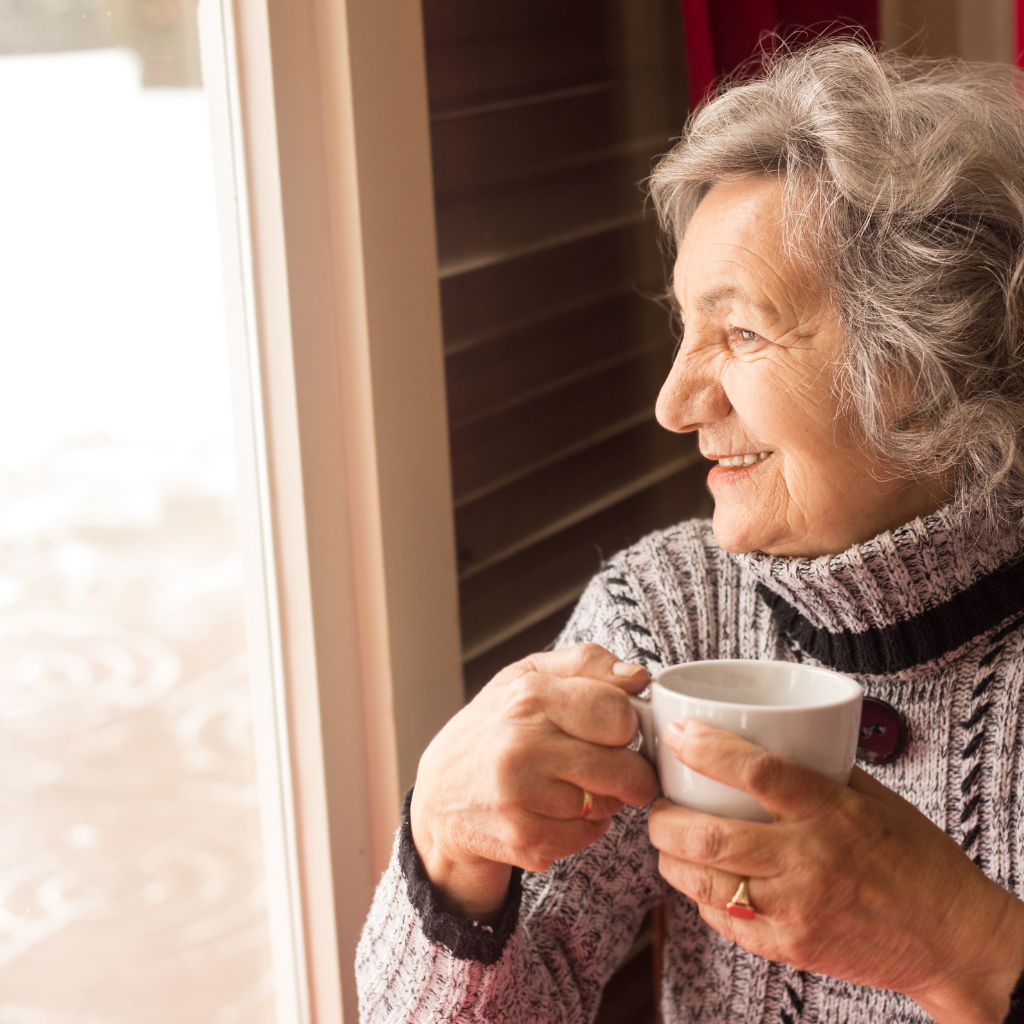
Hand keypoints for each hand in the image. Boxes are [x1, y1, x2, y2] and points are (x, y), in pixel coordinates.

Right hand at [411, 644, 659, 918]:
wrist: (438, 797)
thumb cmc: (492, 729)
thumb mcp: (528, 677)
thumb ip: (587, 664)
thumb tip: (637, 676)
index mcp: (529, 696)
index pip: (619, 713)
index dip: (627, 724)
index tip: (617, 730)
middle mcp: (522, 745)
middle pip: (623, 768)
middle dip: (631, 772)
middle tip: (616, 768)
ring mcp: (521, 796)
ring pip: (609, 806)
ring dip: (603, 801)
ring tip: (572, 786)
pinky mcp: (524, 839)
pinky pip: (588, 836)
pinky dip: (582, 828)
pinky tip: (556, 812)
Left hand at [648, 720, 1023, 1023]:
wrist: (953, 939)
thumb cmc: (916, 860)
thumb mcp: (874, 799)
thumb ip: (820, 771)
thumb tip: (766, 738)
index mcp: (831, 811)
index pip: (756, 771)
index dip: (706, 749)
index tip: (678, 735)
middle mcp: (808, 860)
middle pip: (709, 836)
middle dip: (663, 818)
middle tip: (659, 805)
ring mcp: (796, 909)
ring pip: (704, 881)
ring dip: (670, 859)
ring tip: (669, 842)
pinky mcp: (791, 948)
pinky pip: (724, 922)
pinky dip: (700, 897)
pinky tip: (703, 881)